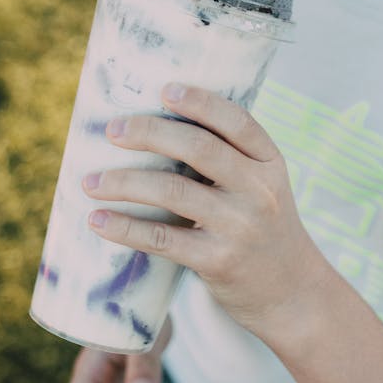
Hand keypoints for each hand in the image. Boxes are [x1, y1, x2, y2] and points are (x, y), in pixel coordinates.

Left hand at [82, 84, 328, 340]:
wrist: (291, 293)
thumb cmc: (264, 227)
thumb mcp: (264, 186)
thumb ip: (229, 159)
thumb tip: (158, 127)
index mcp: (270, 162)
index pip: (238, 121)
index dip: (200, 102)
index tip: (164, 89)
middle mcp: (259, 190)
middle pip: (199, 148)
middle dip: (150, 133)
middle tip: (112, 130)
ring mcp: (239, 226)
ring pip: (172, 191)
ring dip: (124, 182)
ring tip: (90, 180)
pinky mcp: (218, 261)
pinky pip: (162, 238)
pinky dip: (124, 227)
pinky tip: (97, 220)